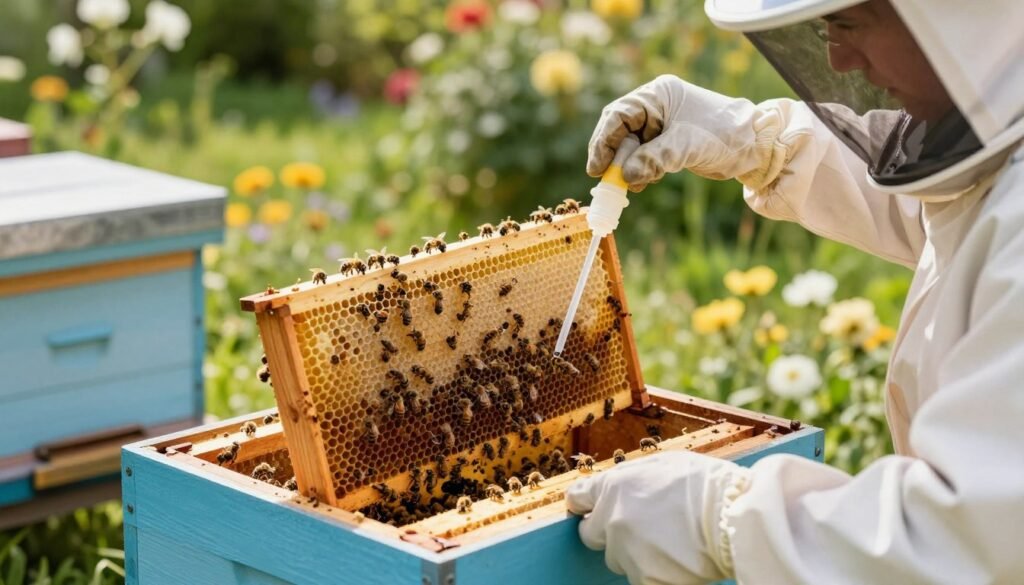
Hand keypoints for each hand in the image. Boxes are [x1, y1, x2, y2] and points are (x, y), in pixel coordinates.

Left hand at [566, 450, 750, 584]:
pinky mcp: (644, 579)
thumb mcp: (663, 464)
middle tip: (640, 531)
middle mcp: (611, 520)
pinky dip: (659, 575)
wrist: (732, 514)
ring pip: (620, 561)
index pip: (578, 497)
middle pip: (591, 535)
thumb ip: (633, 480)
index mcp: (613, 486)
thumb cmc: (706, 484)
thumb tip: (625, 490)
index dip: (584, 505)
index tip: (587, 509)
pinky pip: (643, 580)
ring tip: (672, 545)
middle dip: (609, 533)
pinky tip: (680, 563)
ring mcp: (625, 552)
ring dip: (638, 556)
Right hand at [587, 74, 770, 191]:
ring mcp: (662, 123)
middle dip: (614, 156)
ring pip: (630, 145)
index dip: (604, 142)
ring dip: (627, 166)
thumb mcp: (686, 147)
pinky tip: (643, 183)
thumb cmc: (724, 136)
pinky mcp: (669, 141)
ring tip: (632, 185)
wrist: (756, 146)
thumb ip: (654, 159)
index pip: (619, 115)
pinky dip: (640, 170)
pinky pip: (644, 155)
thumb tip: (625, 176)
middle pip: (620, 130)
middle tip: (608, 181)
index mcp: (659, 95)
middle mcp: (657, 105)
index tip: (598, 169)